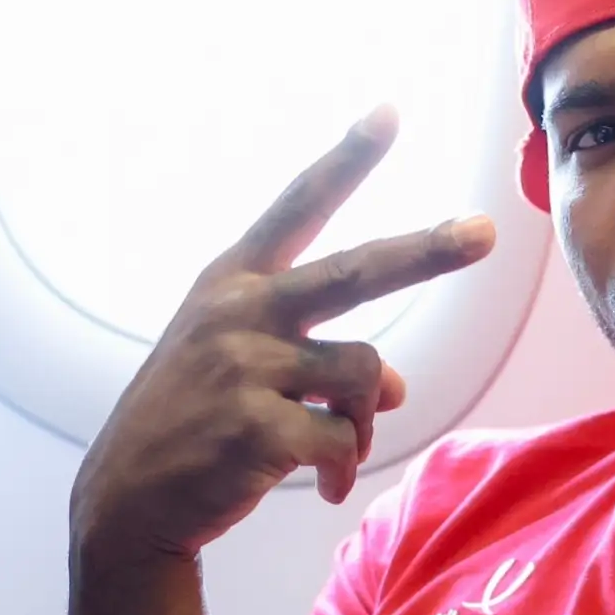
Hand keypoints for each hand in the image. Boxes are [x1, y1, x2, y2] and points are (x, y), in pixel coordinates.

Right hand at [70, 106, 496, 555]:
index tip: (390, 112)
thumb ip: (316, 359)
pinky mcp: (256, 426)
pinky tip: (322, 487)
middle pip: (357, 271)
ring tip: (342, 450)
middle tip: (487, 232)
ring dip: (367, 420)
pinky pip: (343, 440)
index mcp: (231, 282)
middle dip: (428, 251)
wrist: (127, 502)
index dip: (346, 159)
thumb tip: (397, 386)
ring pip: (366, 374)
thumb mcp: (240, 370)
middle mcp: (238, 311)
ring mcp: (245, 366)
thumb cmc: (192, 426)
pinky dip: (344, 468)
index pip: (297, 207)